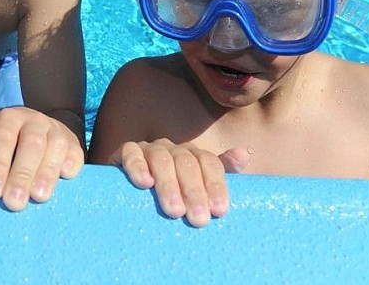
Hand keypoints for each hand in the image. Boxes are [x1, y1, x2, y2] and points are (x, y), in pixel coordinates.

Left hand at [0, 107, 84, 211]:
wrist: (32, 129)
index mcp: (9, 118)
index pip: (3, 138)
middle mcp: (34, 121)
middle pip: (31, 145)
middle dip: (22, 174)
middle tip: (14, 203)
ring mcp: (56, 132)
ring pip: (54, 149)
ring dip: (47, 173)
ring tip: (39, 197)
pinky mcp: (73, 145)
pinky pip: (75, 153)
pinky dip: (71, 164)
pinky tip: (66, 177)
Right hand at [113, 139, 247, 227]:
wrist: (130, 198)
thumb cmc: (172, 197)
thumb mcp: (198, 190)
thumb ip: (220, 175)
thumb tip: (243, 154)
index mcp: (193, 156)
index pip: (209, 163)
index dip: (215, 185)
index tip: (219, 211)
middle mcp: (172, 149)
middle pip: (187, 162)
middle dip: (194, 192)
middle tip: (198, 220)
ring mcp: (148, 149)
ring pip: (161, 158)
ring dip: (168, 184)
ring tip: (174, 211)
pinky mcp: (125, 152)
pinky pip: (131, 152)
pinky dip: (138, 166)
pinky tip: (144, 183)